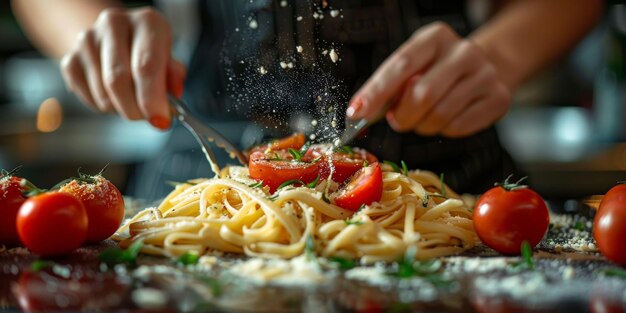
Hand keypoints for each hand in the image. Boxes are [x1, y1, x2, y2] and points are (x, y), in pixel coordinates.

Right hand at [60, 7, 185, 129]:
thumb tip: (173, 94)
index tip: (160, 120)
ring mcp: (88, 39)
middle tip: (146, 118)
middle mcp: (114, 24)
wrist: (116, 43)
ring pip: (103, 93)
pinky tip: (113, 96)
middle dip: (135, 109)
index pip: (146, 65)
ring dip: (120, 108)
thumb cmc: (149, 54)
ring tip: (131, 100)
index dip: (153, 98)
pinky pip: (88, 98)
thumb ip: (173, 77)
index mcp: (147, 22)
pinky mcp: (70, 58)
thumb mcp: (170, 61)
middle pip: (118, 80)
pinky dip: (103, 107)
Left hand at [347, 22, 510, 137]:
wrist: (485, 68)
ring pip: (439, 116)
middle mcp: (464, 51)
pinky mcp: (498, 98)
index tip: (357, 112)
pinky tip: (446, 118)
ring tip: (423, 117)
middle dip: (402, 116)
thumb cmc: (437, 71)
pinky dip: (444, 130)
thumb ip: (390, 85)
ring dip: (422, 126)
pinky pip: (458, 127)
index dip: (376, 91)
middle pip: (421, 95)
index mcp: (435, 37)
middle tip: (397, 121)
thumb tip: (362, 111)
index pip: (400, 65)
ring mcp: (485, 75)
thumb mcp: (413, 66)